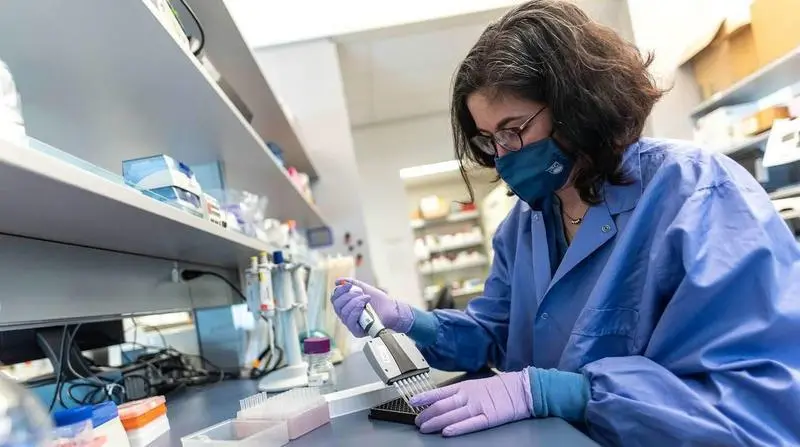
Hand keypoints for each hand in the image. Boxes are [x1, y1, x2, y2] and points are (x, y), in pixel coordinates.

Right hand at [331, 278, 413, 336]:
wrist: (390, 308)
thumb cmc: (378, 300)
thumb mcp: (364, 288)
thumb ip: (351, 283)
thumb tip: (338, 281)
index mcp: (345, 305)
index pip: (334, 298)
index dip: (339, 291)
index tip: (348, 285)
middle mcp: (345, 315)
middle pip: (337, 305)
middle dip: (348, 296)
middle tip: (360, 292)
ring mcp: (350, 323)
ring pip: (344, 312)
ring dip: (355, 302)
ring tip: (366, 298)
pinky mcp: (356, 331)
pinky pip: (350, 321)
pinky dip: (356, 311)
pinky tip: (364, 306)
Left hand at [410, 370, 531, 436]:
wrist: (520, 389)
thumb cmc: (498, 388)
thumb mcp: (475, 385)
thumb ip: (458, 393)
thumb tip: (439, 399)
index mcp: (464, 387)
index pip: (440, 392)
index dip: (425, 397)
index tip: (412, 402)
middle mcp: (468, 396)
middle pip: (443, 405)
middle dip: (427, 414)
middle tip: (417, 422)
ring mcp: (478, 407)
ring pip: (453, 415)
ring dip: (436, 422)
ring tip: (425, 428)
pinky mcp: (488, 418)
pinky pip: (471, 424)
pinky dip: (458, 428)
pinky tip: (447, 432)